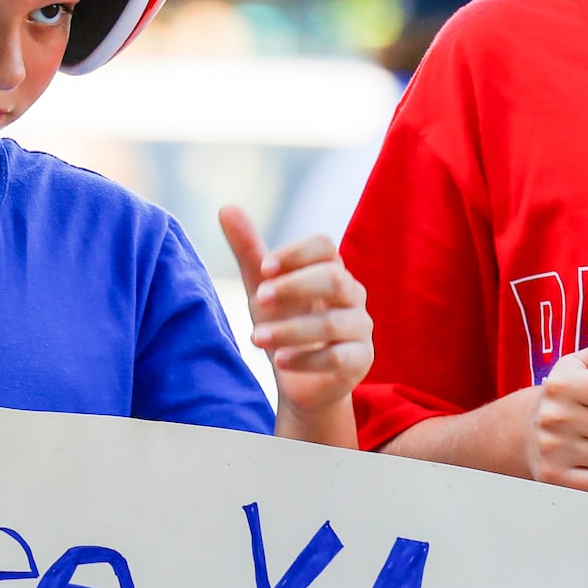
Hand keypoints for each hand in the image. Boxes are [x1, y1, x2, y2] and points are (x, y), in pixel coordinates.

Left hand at [218, 206, 372, 420]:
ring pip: (332, 322)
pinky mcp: (360, 360)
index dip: (295, 254)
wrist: (298, 380)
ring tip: (256, 338)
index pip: (325, 246)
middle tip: (260, 297)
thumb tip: (226, 207)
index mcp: (331, 270)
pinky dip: (305, 359)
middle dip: (294, 287)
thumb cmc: (284, 324)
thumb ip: (248, 251)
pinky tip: (278, 361)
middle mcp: (352, 295)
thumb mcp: (262, 288)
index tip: (264, 269)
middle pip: (334, 278)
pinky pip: (337, 357)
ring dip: (290, 330)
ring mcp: (360, 328)